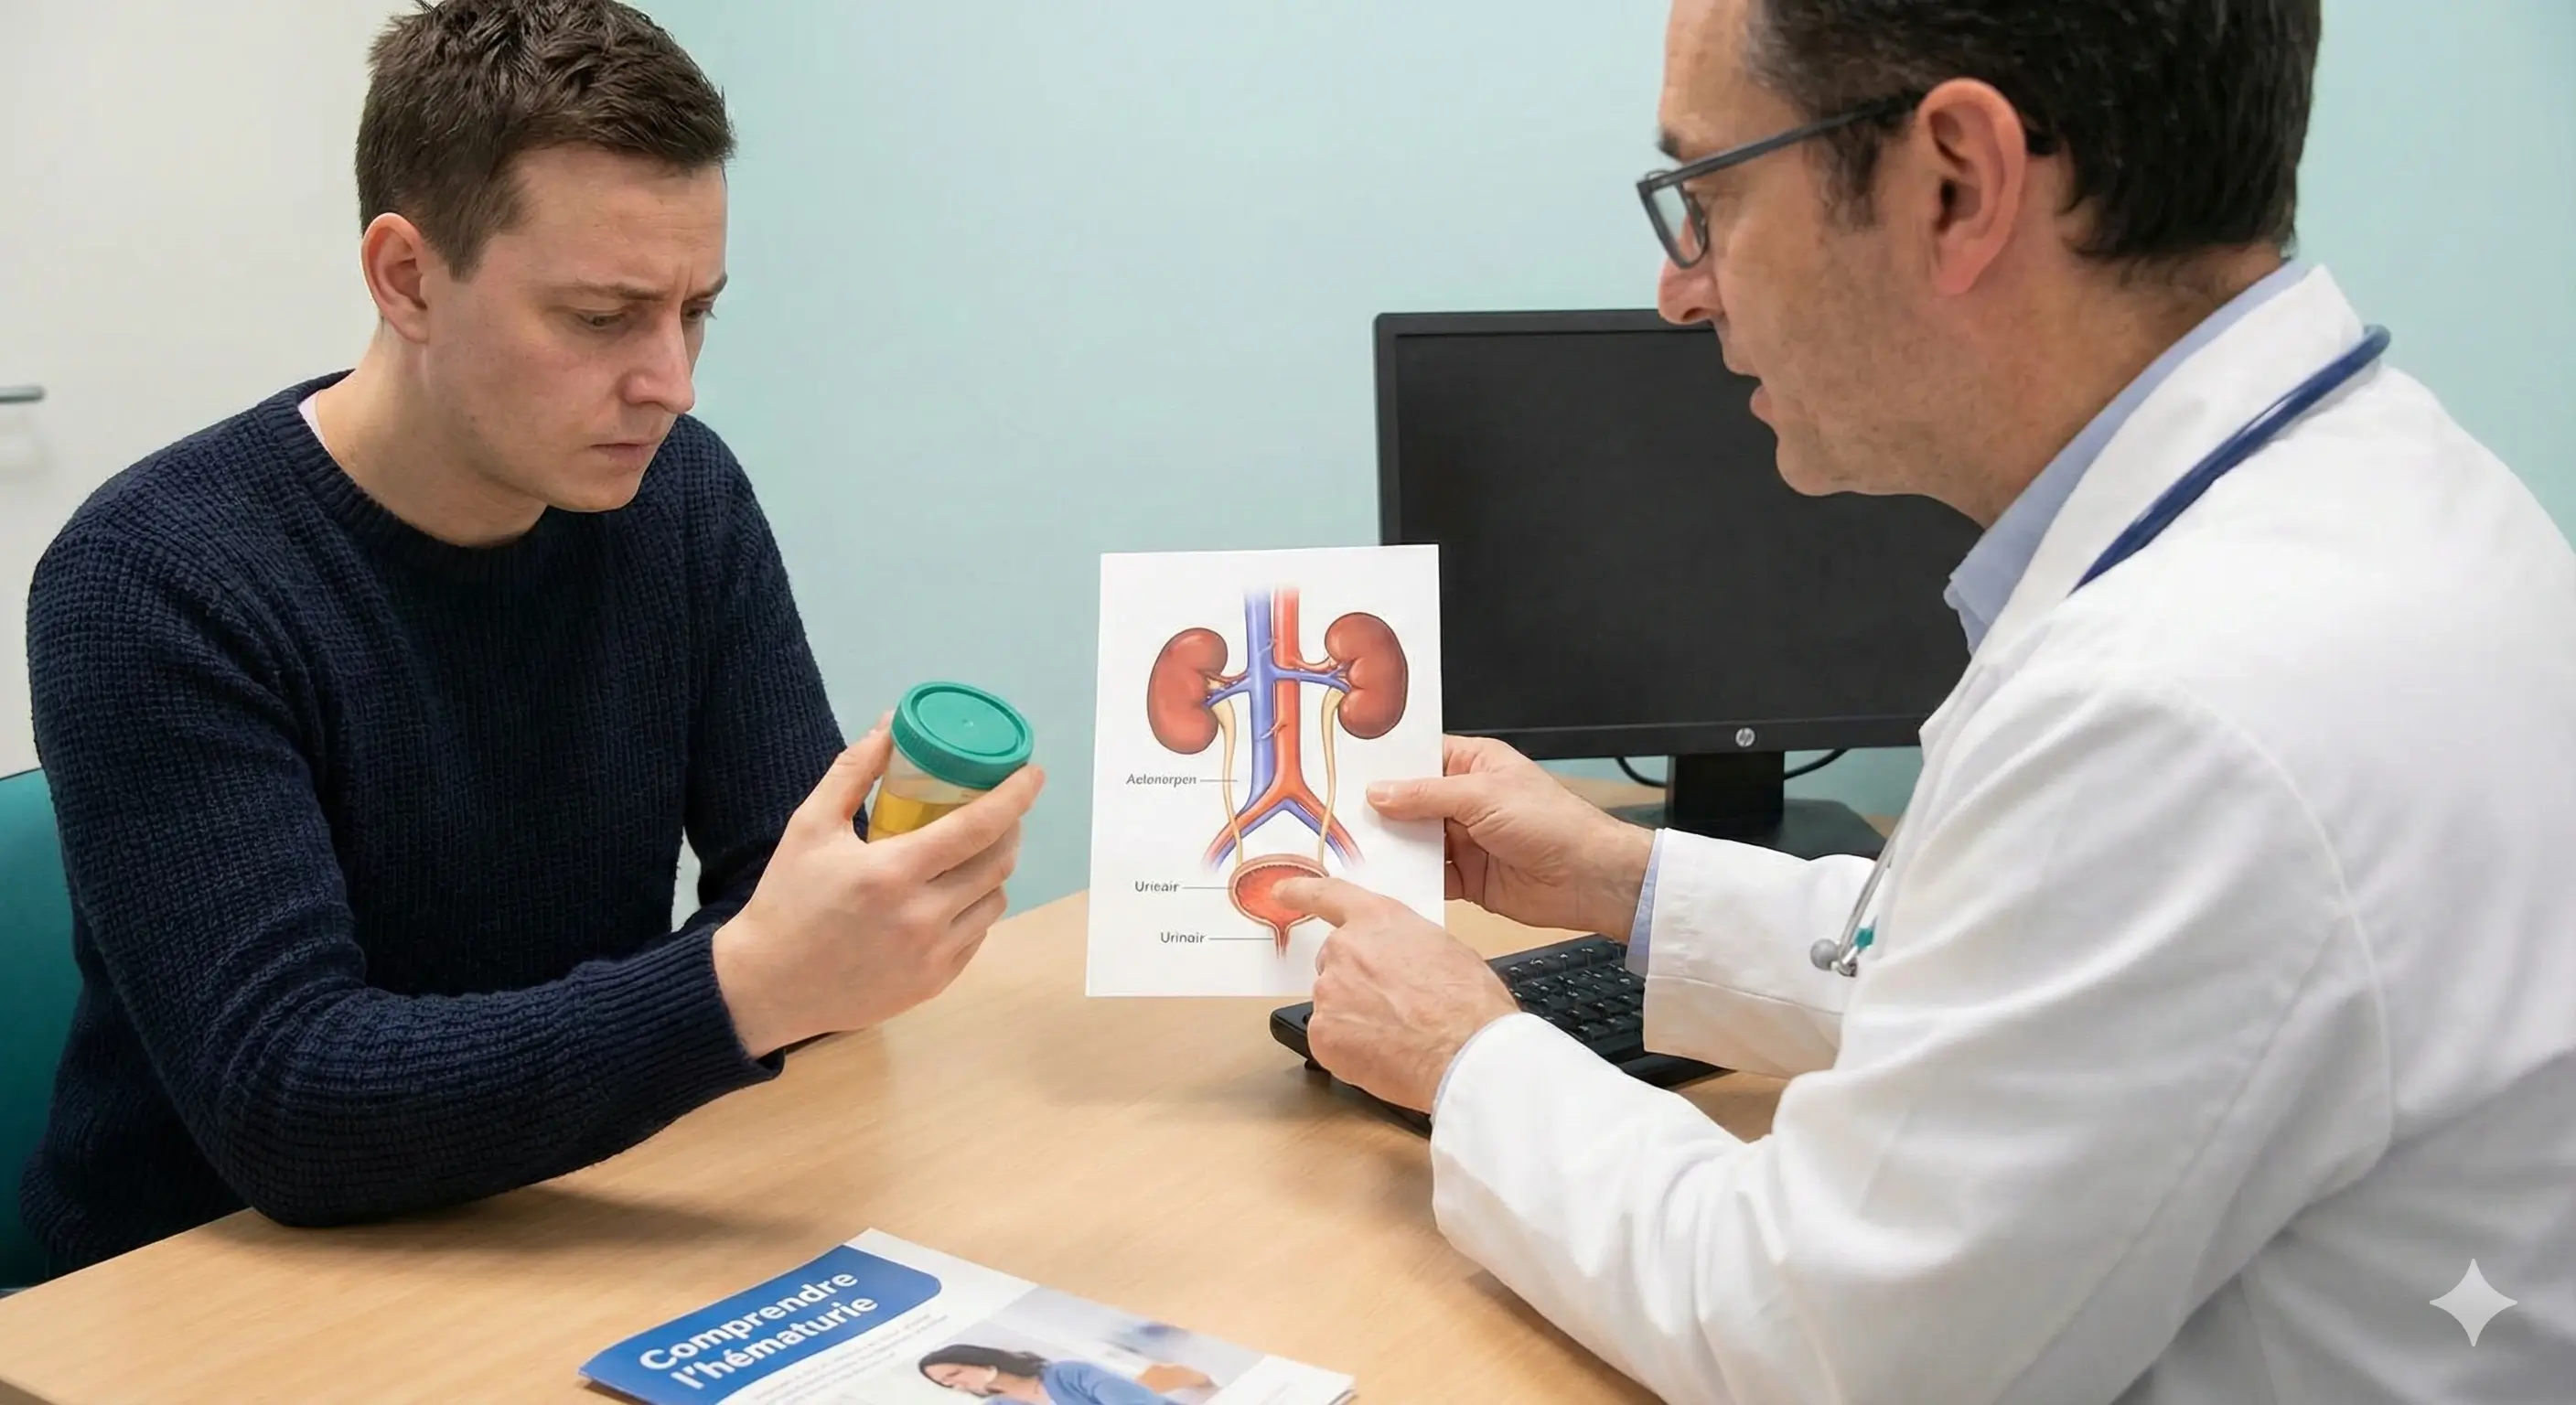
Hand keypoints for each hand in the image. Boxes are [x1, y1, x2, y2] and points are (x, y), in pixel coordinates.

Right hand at [713, 719, 1045, 1055]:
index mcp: (893, 873)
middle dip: (1010, 828)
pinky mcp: (933, 984)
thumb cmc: (786, 900)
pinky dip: (976, 908)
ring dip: (994, 870)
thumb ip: (852, 772)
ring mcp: (933, 956)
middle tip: (1000, 810)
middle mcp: (922, 917)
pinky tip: (956, 894)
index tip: (1032, 773)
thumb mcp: (810, 827)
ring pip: (995, 901)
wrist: (766, 987)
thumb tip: (891, 725)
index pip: (978, 826)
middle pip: (998, 863)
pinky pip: (977, 936)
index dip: (1016, 795)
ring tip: (975, 852)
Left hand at [1275, 875, 1520, 1113]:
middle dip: (1356, 981)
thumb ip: (1405, 945)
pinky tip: (1385, 1054)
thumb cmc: (1469, 1003)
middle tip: (1394, 1006)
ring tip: (1399, 1035)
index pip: (1329, 896)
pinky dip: (1350, 1048)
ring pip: (1334, 1003)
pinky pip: (1330, 1038)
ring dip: (1356, 1016)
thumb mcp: (1445, 949)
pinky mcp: (1321, 1033)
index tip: (1280, 892)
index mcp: (1378, 921)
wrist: (1465, 1051)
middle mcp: (1345, 949)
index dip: (1301, 892)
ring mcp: (1328, 992)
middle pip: (1335, 962)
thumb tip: (1399, 962)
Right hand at [1368, 735, 1654, 937]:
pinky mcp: (1466, 877)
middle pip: (1408, 803)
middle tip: (1334, 816)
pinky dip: (1408, 880)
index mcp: (1473, 764)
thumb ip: (1427, 795)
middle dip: (1378, 812)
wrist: (1588, 877)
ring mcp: (1464, 840)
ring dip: (1391, 848)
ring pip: (1413, 842)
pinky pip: (1428, 877)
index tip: (1346, 770)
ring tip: (1350, 851)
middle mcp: (1464, 800)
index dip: (1386, 765)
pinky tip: (1383, 881)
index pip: (1418, 758)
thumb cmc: (1552, 822)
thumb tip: (1379, 792)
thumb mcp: (1483, 796)